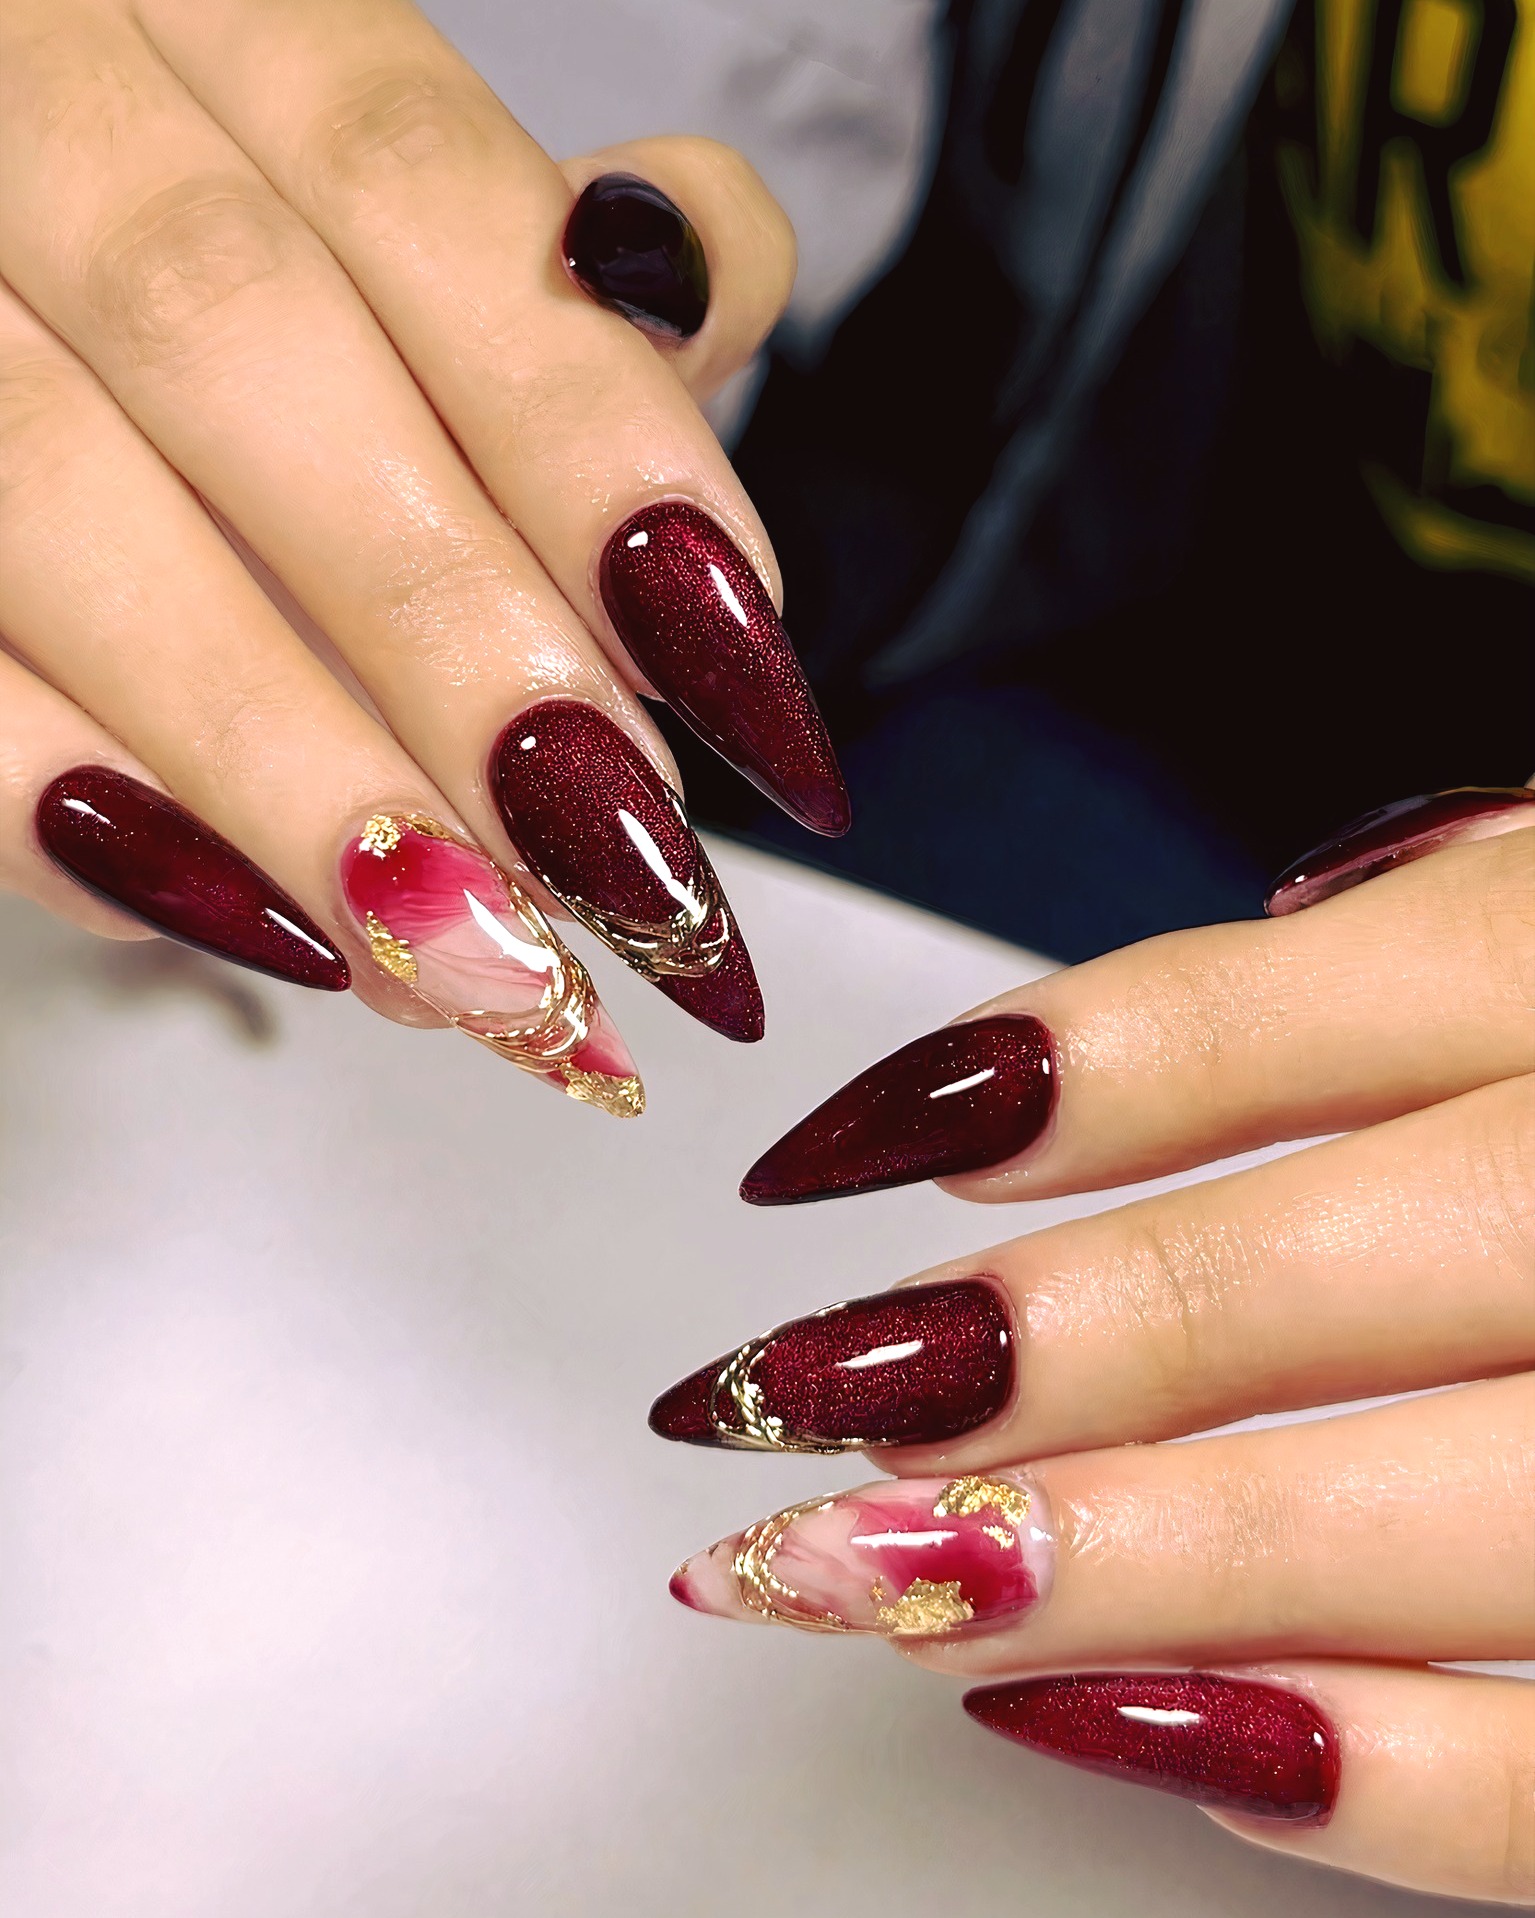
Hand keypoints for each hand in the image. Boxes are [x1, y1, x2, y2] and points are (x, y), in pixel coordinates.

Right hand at [0, 0, 830, 1113]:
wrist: (4, 283)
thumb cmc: (222, 265)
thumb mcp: (387, 213)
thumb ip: (545, 249)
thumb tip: (688, 278)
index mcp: (209, 14)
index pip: (407, 173)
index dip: (583, 420)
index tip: (740, 656)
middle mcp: (22, 101)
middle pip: (225, 327)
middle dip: (447, 617)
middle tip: (619, 857)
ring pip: (42, 491)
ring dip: (277, 752)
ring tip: (470, 956)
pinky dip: (61, 799)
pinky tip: (257, 926)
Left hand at [652, 794, 1534, 1903]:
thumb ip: (1393, 958)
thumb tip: (1048, 1070)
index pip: (1248, 1012)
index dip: (1010, 1087)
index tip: (831, 1164)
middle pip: (1293, 1279)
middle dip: (1019, 1360)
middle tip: (779, 1404)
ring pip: (1419, 1519)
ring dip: (1120, 1565)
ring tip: (871, 1576)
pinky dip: (1358, 1770)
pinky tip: (1132, 1728)